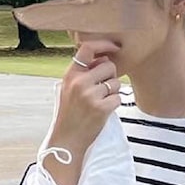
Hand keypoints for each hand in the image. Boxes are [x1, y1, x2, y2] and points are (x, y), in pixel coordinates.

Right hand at [47, 38, 121, 156]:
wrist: (67, 140)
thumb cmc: (70, 115)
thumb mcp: (69, 89)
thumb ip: (84, 73)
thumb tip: (105, 59)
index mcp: (71, 74)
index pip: (88, 48)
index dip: (104, 44)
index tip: (114, 47)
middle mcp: (80, 82)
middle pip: (109, 66)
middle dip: (110, 77)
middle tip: (103, 90)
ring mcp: (90, 95)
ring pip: (115, 83)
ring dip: (113, 92)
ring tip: (100, 103)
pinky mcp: (101, 108)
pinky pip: (118, 98)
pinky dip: (114, 104)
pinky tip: (104, 111)